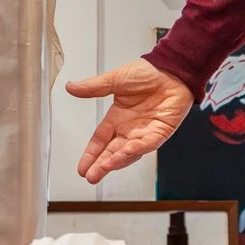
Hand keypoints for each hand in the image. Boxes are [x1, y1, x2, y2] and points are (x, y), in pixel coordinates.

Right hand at [67, 61, 194, 181]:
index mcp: (117, 118)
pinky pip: (147, 144)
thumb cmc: (148, 73)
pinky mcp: (161, 132)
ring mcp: (145, 132)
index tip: (82, 168)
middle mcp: (130, 129)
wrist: (173, 69)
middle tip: (90, 176)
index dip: (91, 154)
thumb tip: (71, 87)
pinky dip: (137, 149)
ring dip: (116, 161)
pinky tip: (126, 152)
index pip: (100, 141)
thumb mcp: (115, 80)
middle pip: (112, 152)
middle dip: (100, 165)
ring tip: (103, 168)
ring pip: (128, 152)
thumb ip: (94, 87)